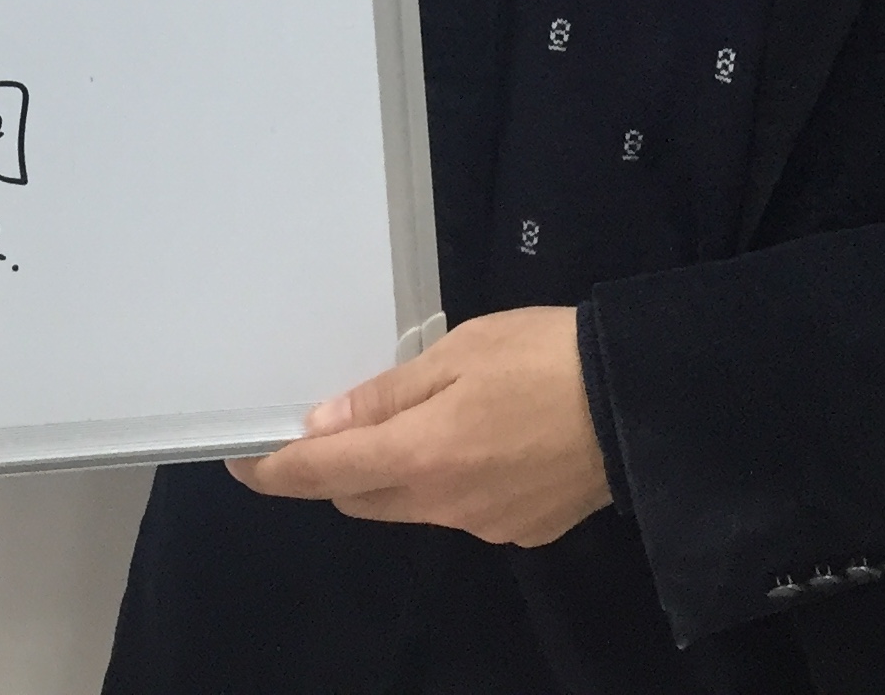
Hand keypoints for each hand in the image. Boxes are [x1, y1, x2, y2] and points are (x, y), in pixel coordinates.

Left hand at [227, 306, 610, 546]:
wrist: (641, 404)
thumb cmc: (543, 358)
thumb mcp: (457, 353)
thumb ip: (386, 395)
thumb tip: (321, 426)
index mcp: (420, 457)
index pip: (322, 474)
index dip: (274, 472)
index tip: (243, 463)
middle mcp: (443, 505)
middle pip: (362, 497)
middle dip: (341, 468)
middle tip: (350, 421)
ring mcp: (484, 525)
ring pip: (413, 506)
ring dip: (402, 473)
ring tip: (442, 418)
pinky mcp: (522, 531)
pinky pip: (464, 510)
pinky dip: (457, 481)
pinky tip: (494, 441)